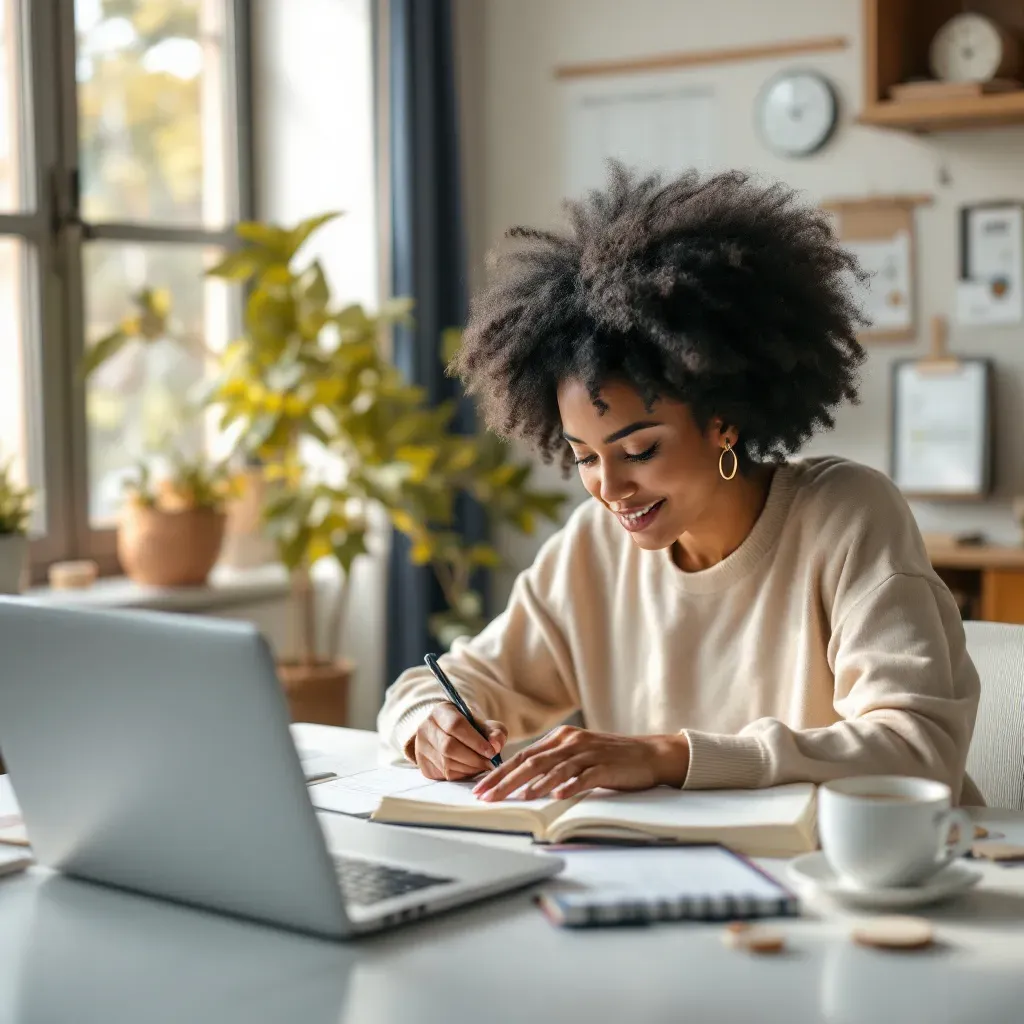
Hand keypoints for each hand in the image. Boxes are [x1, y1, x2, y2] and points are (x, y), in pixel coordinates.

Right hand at [412, 704, 507, 780]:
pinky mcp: (424, 765)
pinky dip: (463, 774)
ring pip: (447, 763)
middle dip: (474, 758)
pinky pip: (445, 775)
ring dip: (470, 768)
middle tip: (490, 763)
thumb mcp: (484, 725)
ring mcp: (421, 748)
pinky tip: (471, 769)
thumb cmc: (470, 729)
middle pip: (449, 747)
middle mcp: (426, 728)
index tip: (492, 751)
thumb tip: (496, 745)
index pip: (456, 725)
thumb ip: (494, 732)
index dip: (475, 740)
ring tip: (483, 765)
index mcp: (440, 711)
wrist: (449, 736)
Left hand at [472, 725, 689, 800]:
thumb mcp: (577, 754)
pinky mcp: (605, 767)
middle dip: (505, 780)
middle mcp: (571, 742)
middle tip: (486, 796)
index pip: (522, 755)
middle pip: (531, 761)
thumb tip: (521, 780)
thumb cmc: (610, 758)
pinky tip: (556, 795)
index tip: (480, 788)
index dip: (498, 772)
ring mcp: (588, 754)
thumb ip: (553, 762)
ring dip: (533, 784)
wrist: (649, 754)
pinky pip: (583, 777)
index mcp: (560, 738)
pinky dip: (569, 786)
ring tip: (516, 798)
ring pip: (554, 768)